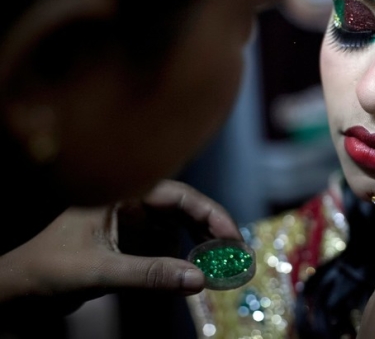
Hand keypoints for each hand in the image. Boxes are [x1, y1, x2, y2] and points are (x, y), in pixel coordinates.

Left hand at [0, 179, 240, 317]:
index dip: (209, 213)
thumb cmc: (44, 271)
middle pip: (182, 209)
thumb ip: (149, 274)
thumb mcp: (99, 271)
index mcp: (119, 194)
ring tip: (223, 263)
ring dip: (200, 243)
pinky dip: (183, 257)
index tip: (231, 237)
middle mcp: (128, 204)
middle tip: (237, 253)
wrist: (14, 295)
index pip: (176, 195)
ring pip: (177, 227)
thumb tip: (199, 280)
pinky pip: (165, 246)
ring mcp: (128, 224)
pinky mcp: (127, 245)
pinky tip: (195, 270)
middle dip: (211, 229)